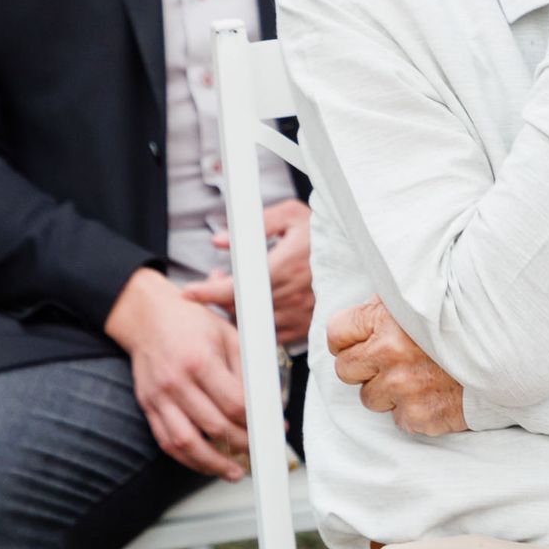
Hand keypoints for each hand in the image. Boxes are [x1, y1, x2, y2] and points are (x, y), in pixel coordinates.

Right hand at [106, 268, 248, 478]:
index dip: (258, 421)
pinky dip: (187, 458)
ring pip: (187, 443)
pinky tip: (205, 463)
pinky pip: (166, 441)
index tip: (273, 427)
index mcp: (200, 361)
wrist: (146, 316)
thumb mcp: (227, 333)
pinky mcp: (148, 406)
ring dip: (213, 463)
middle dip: (243, 443)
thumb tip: (265, 399)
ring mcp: (159, 397)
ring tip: (234, 471)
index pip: (234, 404)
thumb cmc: (189, 321)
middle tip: (260, 449)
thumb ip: (246, 367)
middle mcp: (177, 382)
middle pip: (215, 426)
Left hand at [184, 198, 314, 344]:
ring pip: (253, 322)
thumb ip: (256, 225)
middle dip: (220, 295)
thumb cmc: (325, 232)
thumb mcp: (293, 215)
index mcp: (285, 265)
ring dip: (238, 308)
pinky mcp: (306, 325)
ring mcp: (299, 313)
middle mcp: (292, 294)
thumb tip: (220, 240)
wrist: (360, 253)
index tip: (188, 293)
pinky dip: (258, 322)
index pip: (236, 287)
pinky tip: (259, 304)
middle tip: (219, 276)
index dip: (208, 291)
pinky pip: (271, 334)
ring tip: (240, 288)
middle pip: (239, 307)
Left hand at [325, 296, 465, 435]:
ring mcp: (404, 388)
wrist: (515, 343)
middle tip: (390, 360)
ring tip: (418, 375)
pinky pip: (400, 419)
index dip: (350, 337)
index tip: (364, 339)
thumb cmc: (470, 311)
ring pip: (370, 398)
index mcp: (386, 318)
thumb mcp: (426, 290)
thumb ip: (391, 302)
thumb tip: (364, 312)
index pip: (337, 333)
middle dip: (365, 366)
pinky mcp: (422, 415)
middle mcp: (390, 353)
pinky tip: (437, 392)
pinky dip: (415, 409)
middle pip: (346, 370)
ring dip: (389, 390)